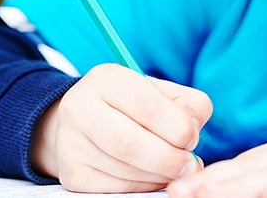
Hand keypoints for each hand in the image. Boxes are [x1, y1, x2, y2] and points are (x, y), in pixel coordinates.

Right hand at [29, 63, 212, 192]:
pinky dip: (143, 186)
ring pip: (126, 170)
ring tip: (172, 169)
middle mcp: (80, 107)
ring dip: (159, 175)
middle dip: (170, 159)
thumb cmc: (132, 106)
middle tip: (189, 164)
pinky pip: (117, 189)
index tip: (192, 139)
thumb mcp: (160, 92)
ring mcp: (71, 143)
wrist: (85, 123)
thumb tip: (195, 128)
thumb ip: (187, 104)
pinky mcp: (72, 174)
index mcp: (107, 79)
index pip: (149, 106)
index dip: (179, 127)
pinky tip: (150, 175)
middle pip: (132, 144)